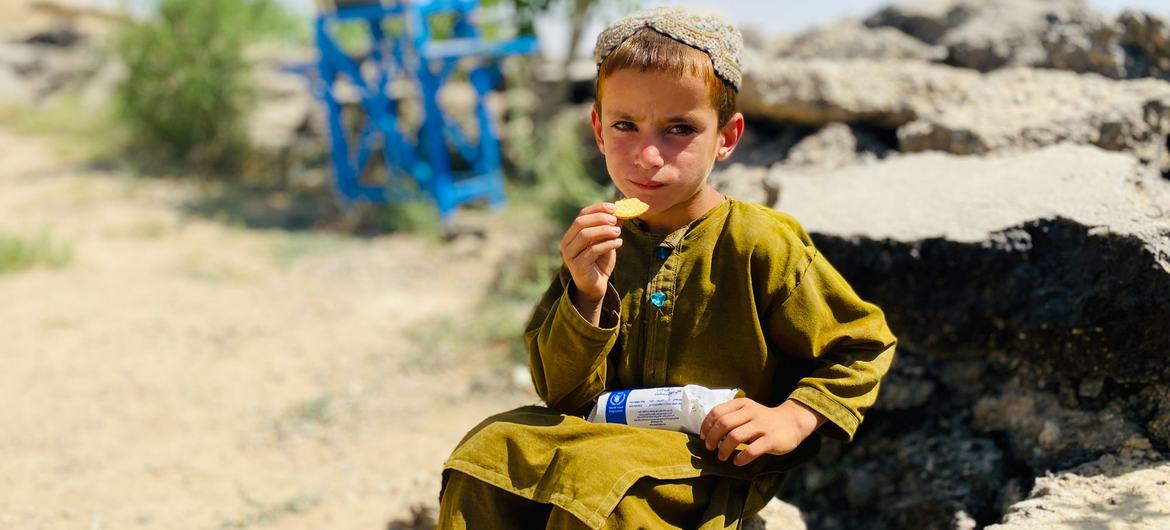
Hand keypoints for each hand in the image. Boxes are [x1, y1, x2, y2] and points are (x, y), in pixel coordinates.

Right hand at [559, 202, 622, 311]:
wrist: (596, 286)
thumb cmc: (600, 263)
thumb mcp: (606, 242)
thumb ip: (611, 228)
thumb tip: (622, 210)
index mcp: (571, 235)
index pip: (581, 215)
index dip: (597, 209)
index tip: (614, 207)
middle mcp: (566, 243)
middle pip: (580, 223)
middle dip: (600, 218)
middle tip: (616, 220)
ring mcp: (570, 255)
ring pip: (585, 235)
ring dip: (604, 231)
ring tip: (618, 232)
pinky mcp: (577, 266)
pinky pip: (593, 250)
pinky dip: (608, 244)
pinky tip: (619, 243)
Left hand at [699, 398, 826, 465]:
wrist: (792, 422)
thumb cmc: (764, 419)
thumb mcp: (747, 411)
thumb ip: (731, 416)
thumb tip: (708, 432)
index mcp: (742, 404)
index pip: (717, 412)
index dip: (706, 426)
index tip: (703, 436)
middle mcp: (751, 412)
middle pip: (723, 424)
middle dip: (712, 438)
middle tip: (710, 448)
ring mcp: (762, 426)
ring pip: (734, 437)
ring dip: (724, 449)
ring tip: (722, 456)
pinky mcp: (771, 440)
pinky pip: (751, 451)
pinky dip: (740, 458)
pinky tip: (737, 461)